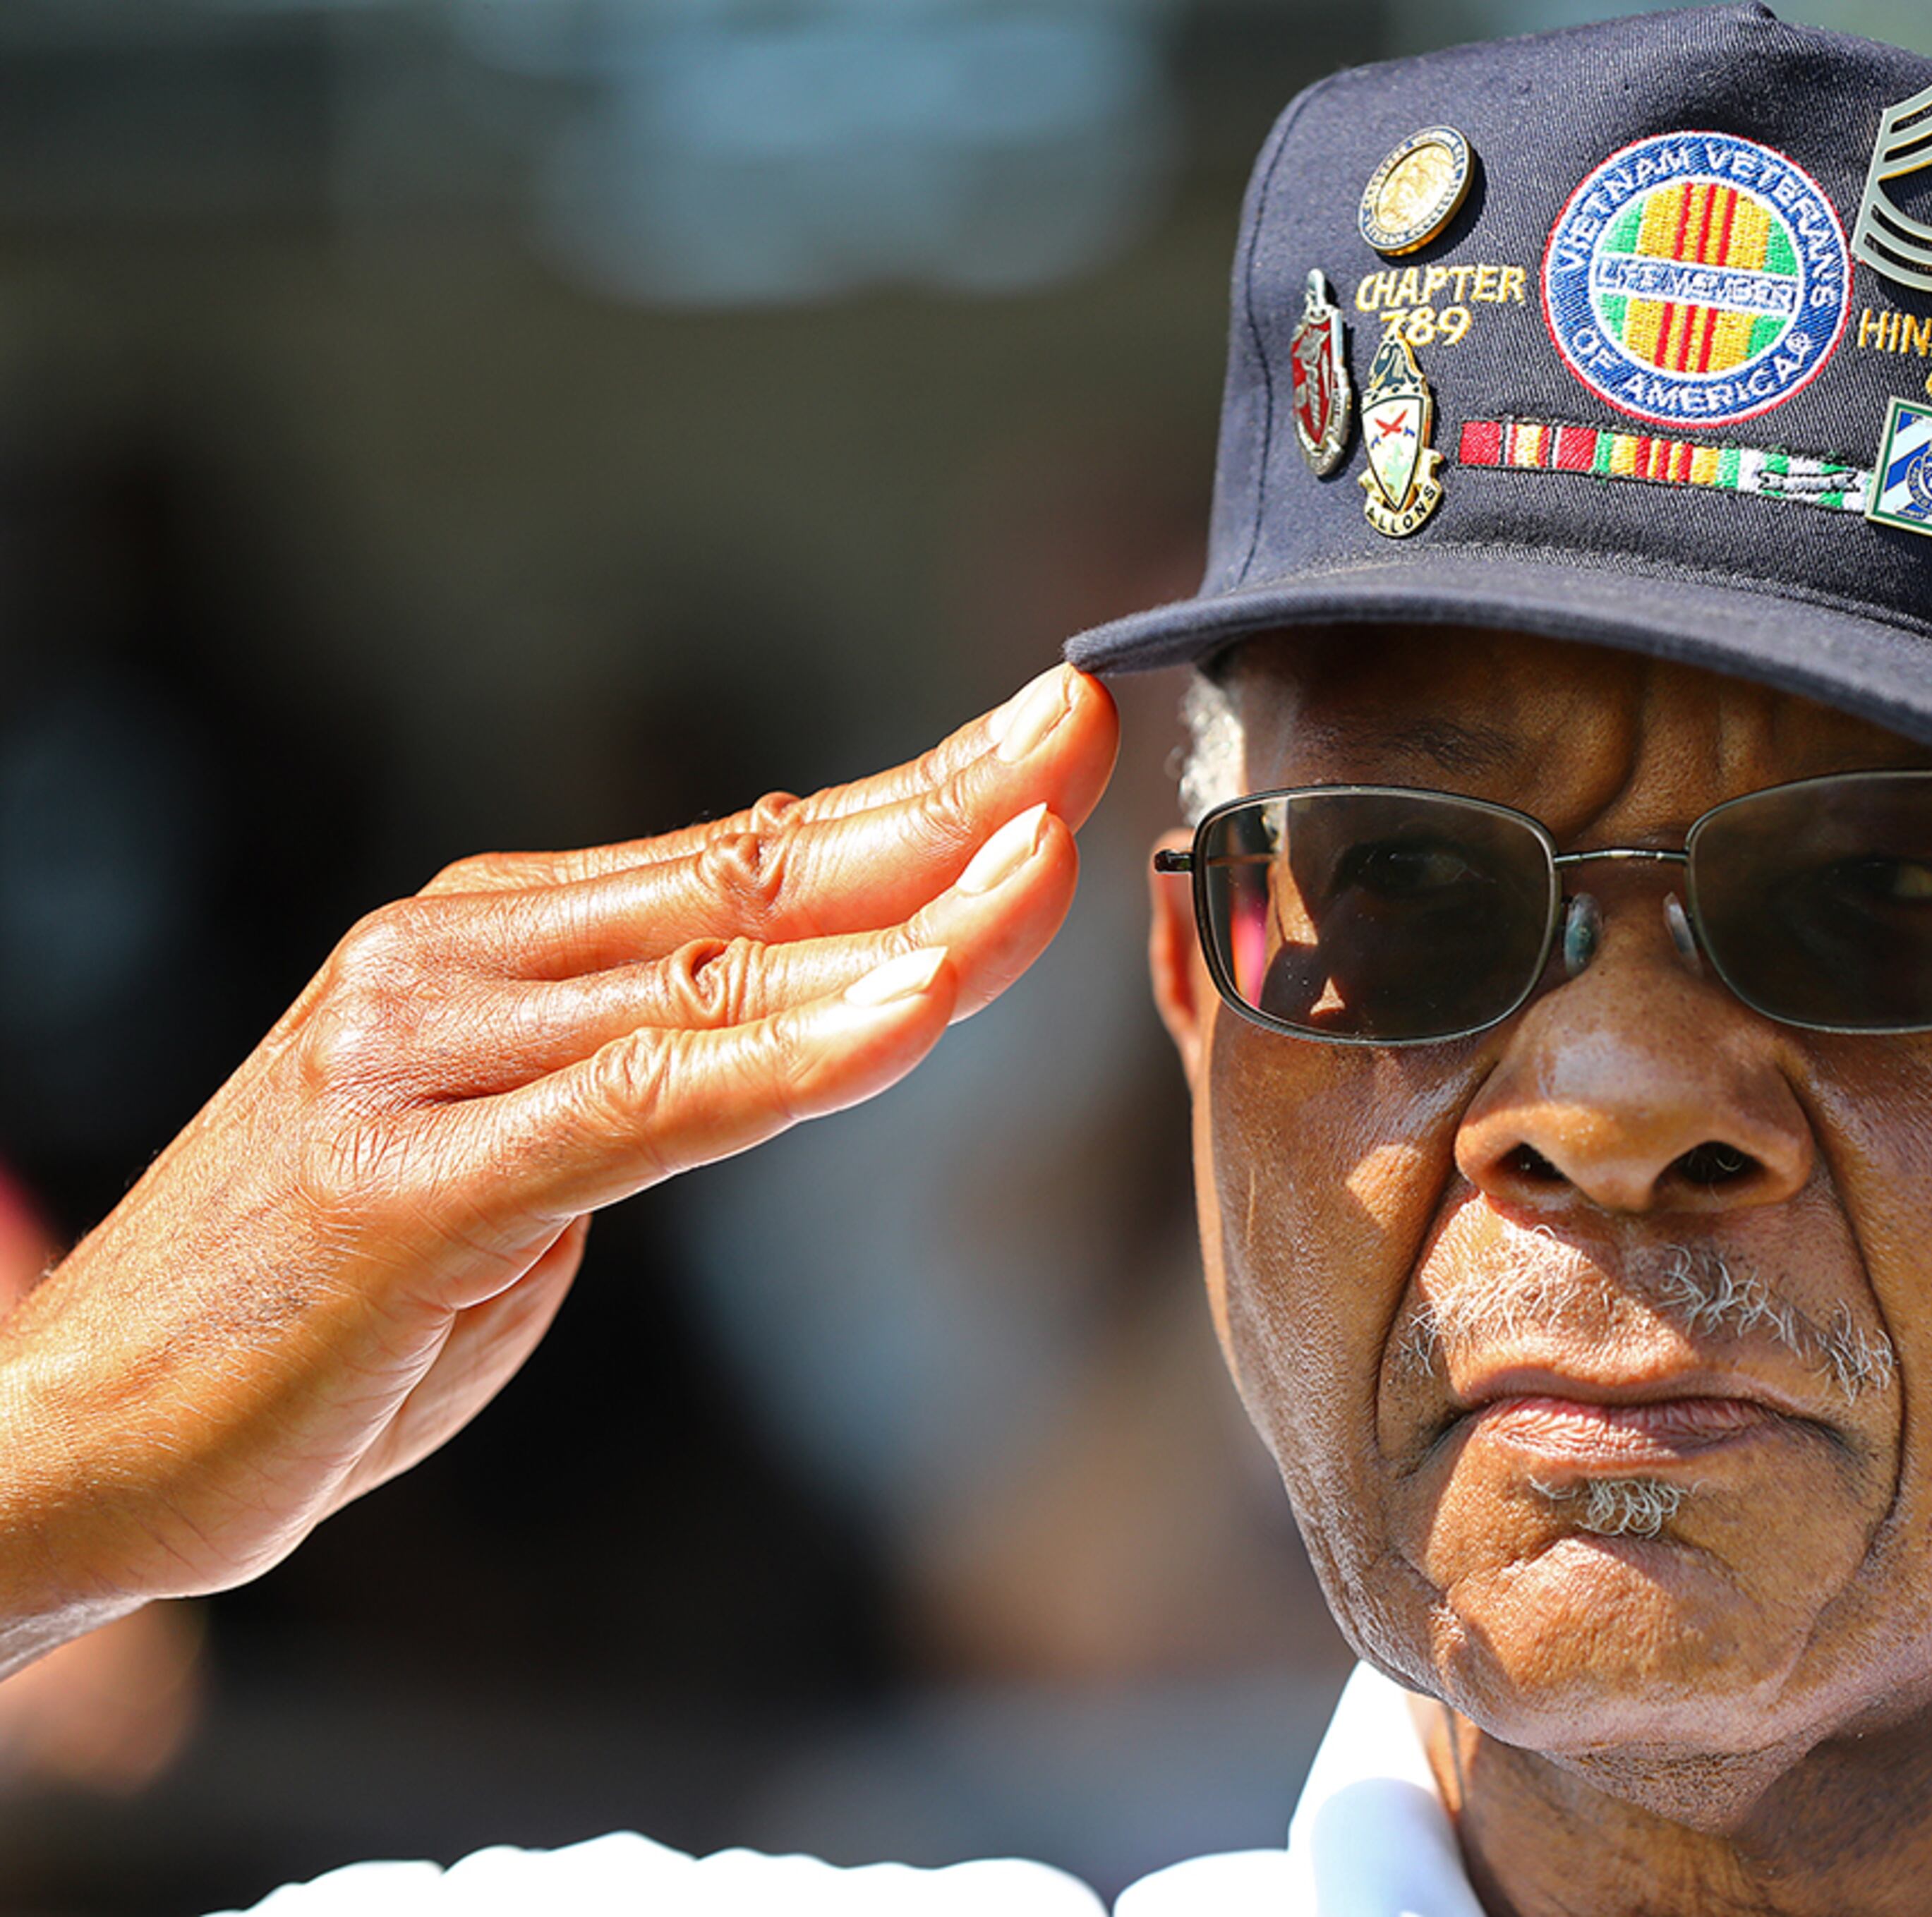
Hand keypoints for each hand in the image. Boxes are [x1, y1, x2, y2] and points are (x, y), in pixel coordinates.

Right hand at [0, 665, 1116, 1671]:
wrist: (75, 1430)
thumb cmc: (318, 1309)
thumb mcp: (519, 1163)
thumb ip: (654, 1074)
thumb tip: (827, 1006)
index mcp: (486, 942)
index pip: (747, 852)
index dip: (913, 794)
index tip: (1047, 742)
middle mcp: (450, 963)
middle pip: (748, 879)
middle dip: (939, 810)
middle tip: (1077, 743)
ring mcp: (414, 1059)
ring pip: (711, 982)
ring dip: (900, 928)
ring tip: (1038, 875)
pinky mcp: (401, 1186)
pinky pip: (634, 1109)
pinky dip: (781, 1063)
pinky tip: (901, 1020)